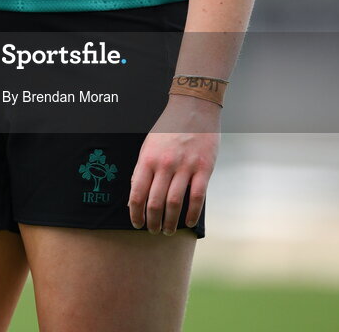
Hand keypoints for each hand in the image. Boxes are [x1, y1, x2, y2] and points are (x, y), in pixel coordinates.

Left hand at [128, 96, 220, 234]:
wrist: (194, 107)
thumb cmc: (169, 127)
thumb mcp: (149, 144)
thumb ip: (143, 168)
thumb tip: (136, 195)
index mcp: (148, 158)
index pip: (137, 193)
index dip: (135, 213)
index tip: (137, 224)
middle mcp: (165, 164)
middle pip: (155, 202)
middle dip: (153, 222)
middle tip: (154, 231)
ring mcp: (185, 167)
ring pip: (174, 203)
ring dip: (170, 222)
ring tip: (169, 231)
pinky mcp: (203, 168)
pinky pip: (197, 197)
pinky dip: (192, 213)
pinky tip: (188, 221)